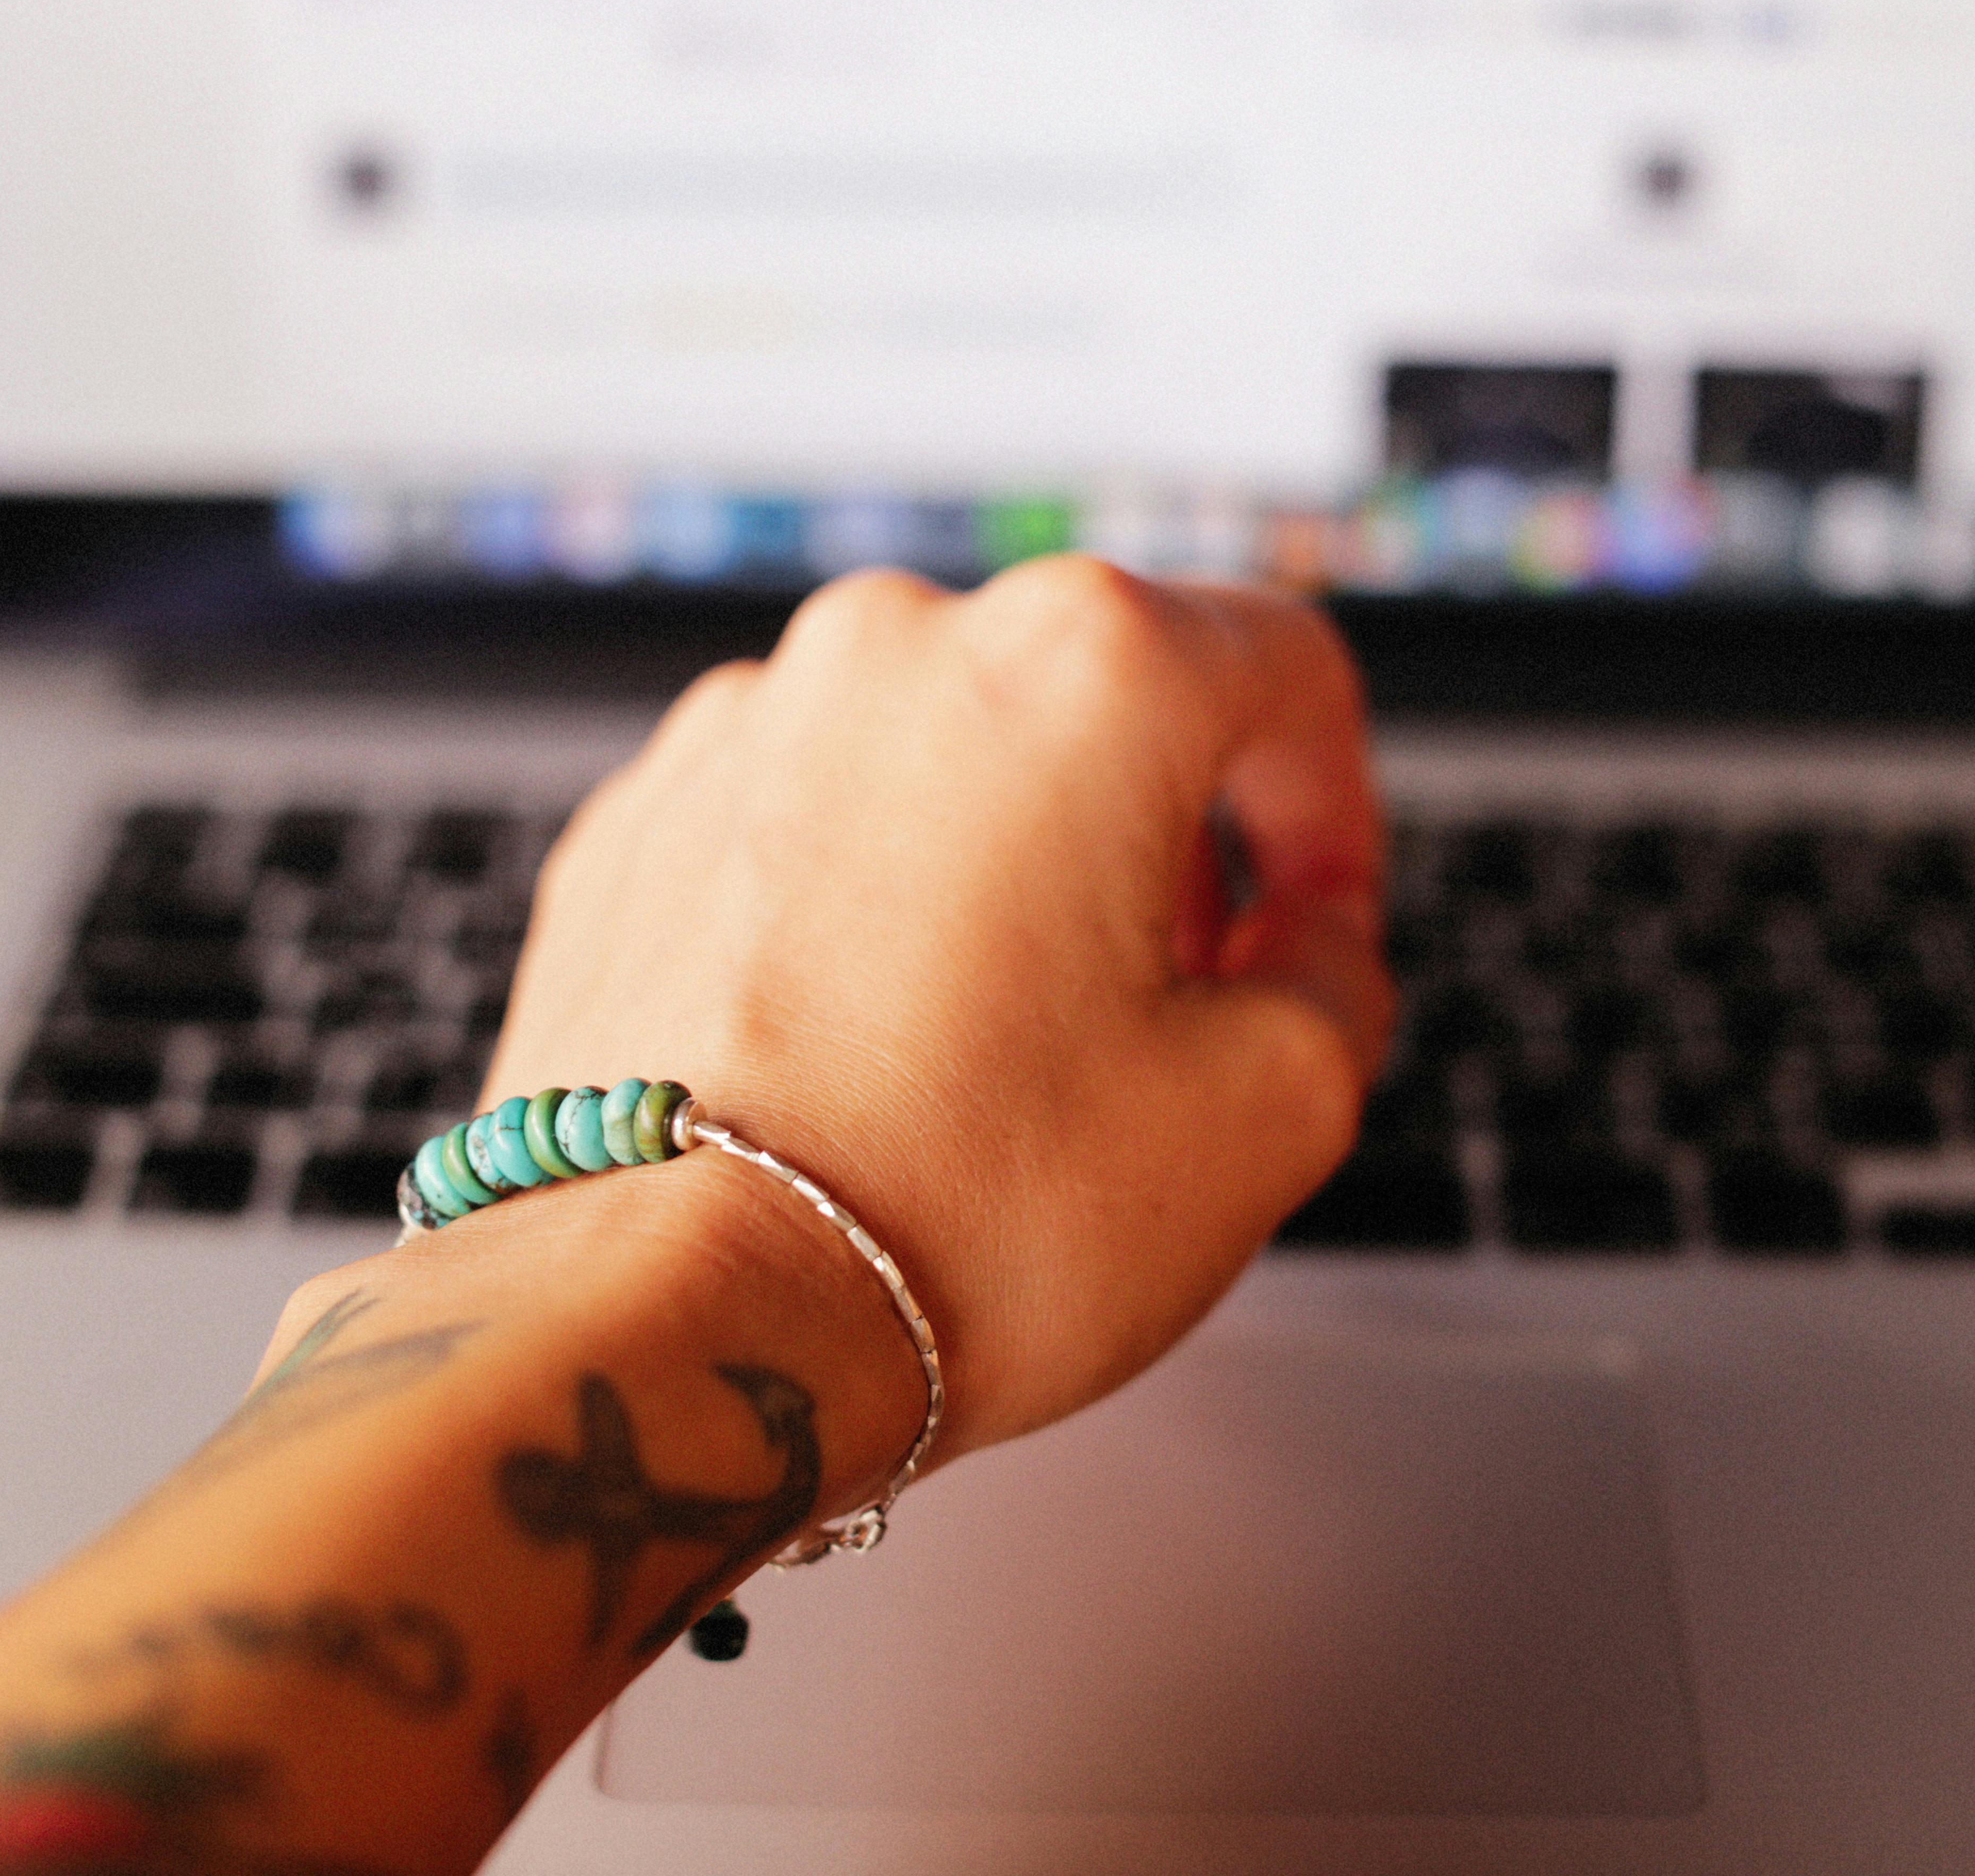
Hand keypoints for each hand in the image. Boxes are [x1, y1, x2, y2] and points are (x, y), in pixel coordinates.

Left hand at [483, 557, 1392, 1459]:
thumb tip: (1307, 940)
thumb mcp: (1276, 1107)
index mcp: (1080, 666)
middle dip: (1167, 853)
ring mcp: (740, 732)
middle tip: (1176, 1012)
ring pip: (943, 770)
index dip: (1334, 812)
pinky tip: (874, 1062)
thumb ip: (1340, 974)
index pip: (1286, 673)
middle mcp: (893, 650)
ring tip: (1007, 1057)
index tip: (1312, 922)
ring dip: (1011, 879)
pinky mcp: (635, 827)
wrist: (663, 1324)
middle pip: (1102, 712)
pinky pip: (804, 838)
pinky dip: (864, 918)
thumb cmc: (950, 1214)